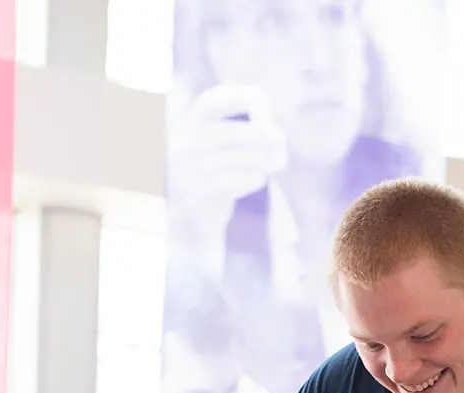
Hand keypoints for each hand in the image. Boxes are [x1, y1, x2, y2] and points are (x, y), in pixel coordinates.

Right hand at [169, 85, 288, 244]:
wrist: (187, 227)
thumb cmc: (210, 183)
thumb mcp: (213, 153)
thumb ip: (232, 136)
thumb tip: (269, 131)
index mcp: (188, 129)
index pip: (210, 102)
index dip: (236, 96)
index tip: (261, 99)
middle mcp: (183, 148)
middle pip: (227, 133)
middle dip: (259, 134)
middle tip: (281, 140)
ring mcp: (185, 173)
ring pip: (232, 159)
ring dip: (261, 158)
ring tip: (278, 160)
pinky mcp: (194, 198)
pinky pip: (229, 183)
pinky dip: (250, 178)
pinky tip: (260, 178)